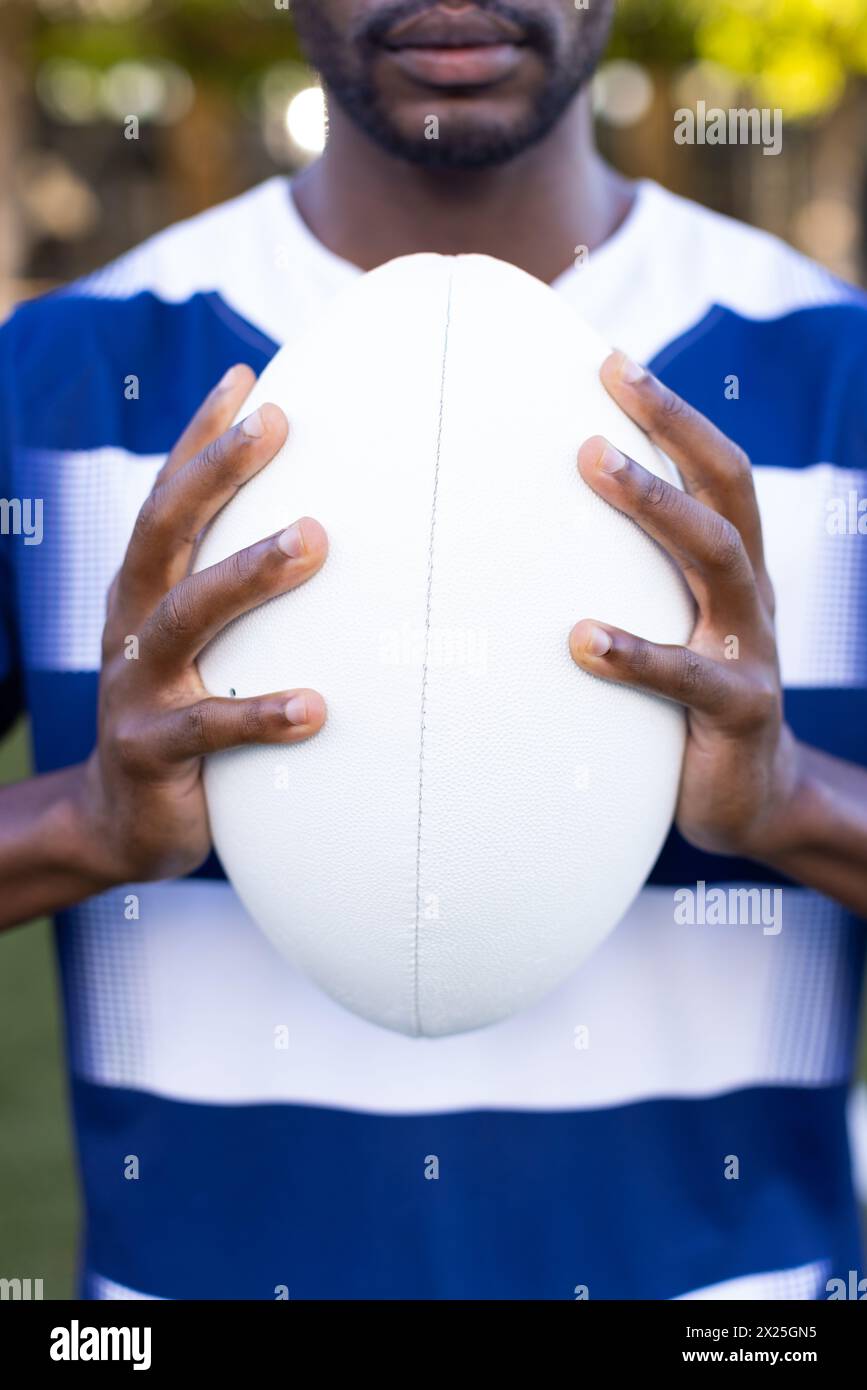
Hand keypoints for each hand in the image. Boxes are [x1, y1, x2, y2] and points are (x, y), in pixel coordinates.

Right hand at [76, 363, 327, 884]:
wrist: (122, 821)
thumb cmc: (186, 716)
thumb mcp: (204, 648)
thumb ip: (243, 599)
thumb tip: (335, 538)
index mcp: (144, 593)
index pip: (168, 499)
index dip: (199, 437)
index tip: (250, 377)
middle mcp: (130, 626)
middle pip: (165, 532)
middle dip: (216, 471)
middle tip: (276, 424)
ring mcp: (134, 687)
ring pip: (186, 617)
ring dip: (247, 573)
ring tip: (313, 540)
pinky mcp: (149, 751)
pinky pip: (207, 729)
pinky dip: (259, 714)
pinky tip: (315, 706)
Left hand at [569, 351, 798, 862]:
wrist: (749, 800)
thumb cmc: (682, 706)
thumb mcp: (663, 631)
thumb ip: (621, 585)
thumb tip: (518, 543)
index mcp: (730, 571)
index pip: (713, 472)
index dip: (671, 415)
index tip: (612, 361)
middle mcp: (748, 596)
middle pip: (726, 489)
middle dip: (672, 426)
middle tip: (610, 381)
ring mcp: (751, 650)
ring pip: (719, 560)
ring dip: (656, 505)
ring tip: (591, 462)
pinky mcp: (740, 713)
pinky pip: (691, 679)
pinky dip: (637, 654)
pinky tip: (582, 639)